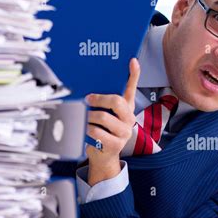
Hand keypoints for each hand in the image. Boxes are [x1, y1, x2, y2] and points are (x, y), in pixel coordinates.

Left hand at [85, 58, 139, 185]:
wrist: (104, 156)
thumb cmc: (102, 130)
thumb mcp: (104, 114)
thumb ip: (101, 102)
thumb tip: (88, 88)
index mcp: (127, 108)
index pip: (132, 88)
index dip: (134, 74)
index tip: (132, 61)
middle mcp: (129, 118)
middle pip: (116, 101)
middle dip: (98, 99)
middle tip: (87, 100)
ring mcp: (124, 132)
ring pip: (102, 117)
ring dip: (89, 117)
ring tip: (84, 119)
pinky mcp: (116, 144)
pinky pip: (97, 132)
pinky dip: (88, 130)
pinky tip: (87, 131)